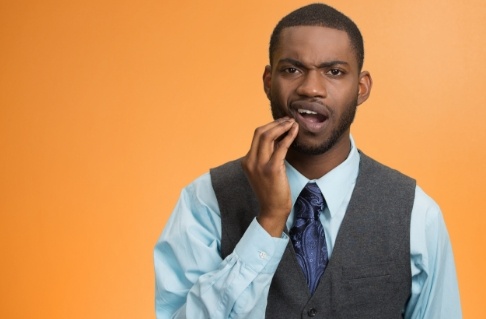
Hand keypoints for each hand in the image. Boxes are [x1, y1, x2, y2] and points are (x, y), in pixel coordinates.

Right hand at [241, 117, 298, 236]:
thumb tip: (278, 138)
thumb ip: (266, 156)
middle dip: (275, 123)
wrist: (272, 210)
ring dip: (282, 126)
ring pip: (268, 136)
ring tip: (293, 123)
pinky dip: (288, 136)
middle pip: (260, 132)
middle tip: (288, 120)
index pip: (256, 136)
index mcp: (247, 161)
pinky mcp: (272, 169)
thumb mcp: (263, 171)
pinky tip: (295, 131)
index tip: (282, 123)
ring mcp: (259, 165)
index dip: (270, 126)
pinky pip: (280, 146)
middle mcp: (250, 161)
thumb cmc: (271, 192)